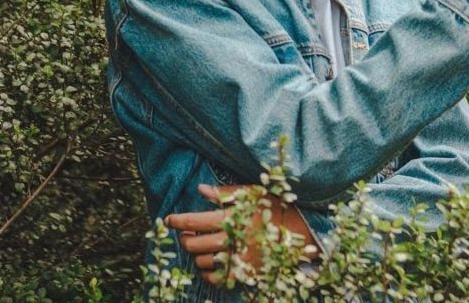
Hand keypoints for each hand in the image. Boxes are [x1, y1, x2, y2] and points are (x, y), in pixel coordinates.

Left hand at [164, 184, 319, 286]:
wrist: (301, 230)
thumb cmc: (276, 206)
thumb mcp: (253, 192)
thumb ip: (225, 192)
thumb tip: (201, 189)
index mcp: (231, 218)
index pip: (194, 222)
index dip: (177, 221)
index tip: (168, 219)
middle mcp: (232, 241)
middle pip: (195, 244)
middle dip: (185, 238)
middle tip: (185, 233)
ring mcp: (238, 259)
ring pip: (203, 262)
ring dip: (196, 254)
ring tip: (198, 245)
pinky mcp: (245, 273)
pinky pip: (217, 278)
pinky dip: (208, 272)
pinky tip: (210, 262)